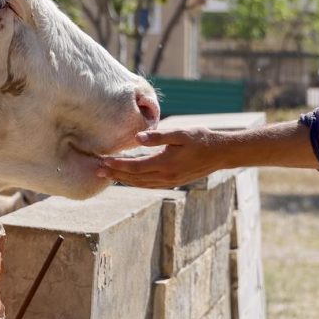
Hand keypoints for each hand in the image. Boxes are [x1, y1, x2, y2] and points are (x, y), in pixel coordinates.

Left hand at [97, 127, 225, 188]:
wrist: (221, 153)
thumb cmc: (201, 139)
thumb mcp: (180, 133)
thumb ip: (158, 136)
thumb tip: (137, 137)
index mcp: (165, 163)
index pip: (134, 167)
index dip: (117, 166)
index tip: (103, 162)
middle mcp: (166, 176)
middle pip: (134, 178)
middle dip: (115, 175)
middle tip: (97, 171)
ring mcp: (170, 181)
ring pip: (141, 184)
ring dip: (124, 180)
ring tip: (110, 176)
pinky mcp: (174, 182)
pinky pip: (150, 185)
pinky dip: (137, 182)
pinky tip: (130, 179)